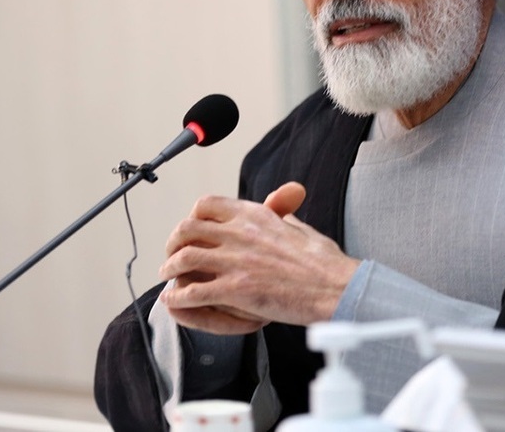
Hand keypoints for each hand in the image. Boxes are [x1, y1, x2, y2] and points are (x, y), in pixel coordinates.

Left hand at [159, 182, 358, 333]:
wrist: (336, 287)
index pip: (207, 205)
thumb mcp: (298, 225)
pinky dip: (179, 298)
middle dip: (173, 242)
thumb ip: (281, 213)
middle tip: (171, 254)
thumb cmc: (323, 261)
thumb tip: (280, 202)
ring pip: (184, 259)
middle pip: (187, 229)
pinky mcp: (236, 290)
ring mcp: (236, 261)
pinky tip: (175, 301)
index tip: (189, 230)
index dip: (191, 217)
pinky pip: (194, 292)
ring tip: (168, 277)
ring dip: (170, 269)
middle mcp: (240, 233)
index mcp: (254, 215)